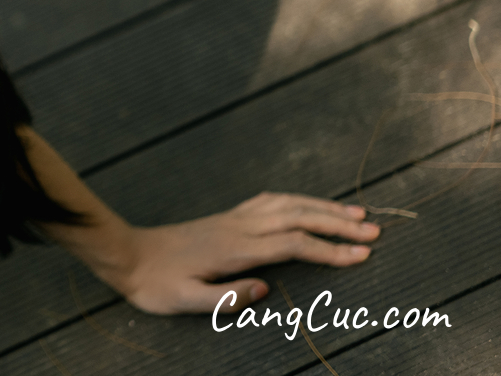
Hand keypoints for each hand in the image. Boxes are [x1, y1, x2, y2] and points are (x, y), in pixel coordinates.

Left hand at [103, 192, 380, 315]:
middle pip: (297, 217)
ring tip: (354, 213)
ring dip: (321, 206)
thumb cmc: (156, 284)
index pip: (293, 245)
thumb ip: (225, 296)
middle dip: (337, 222)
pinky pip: (268, 202)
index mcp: (235, 248)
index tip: (363, 254)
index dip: (330, 249)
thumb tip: (264, 288)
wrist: (126, 255)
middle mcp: (238, 227)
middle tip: (374, 230)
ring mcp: (232, 219)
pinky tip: (305, 204)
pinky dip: (295, 200)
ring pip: (285, 204)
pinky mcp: (226, 218)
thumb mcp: (186, 299)